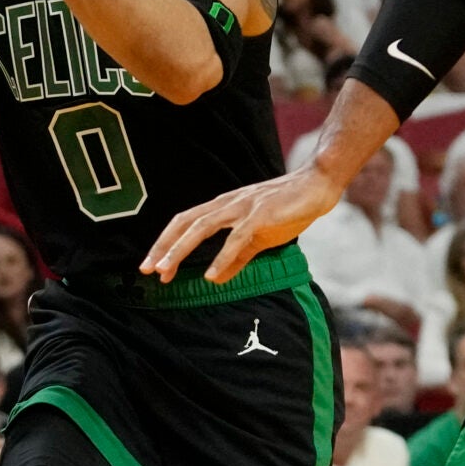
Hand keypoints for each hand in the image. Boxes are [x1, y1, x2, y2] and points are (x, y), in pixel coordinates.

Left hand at [142, 165, 345, 283]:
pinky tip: (210, 274)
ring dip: (180, 250)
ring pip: (202, 227)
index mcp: (222, 208)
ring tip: (165, 271)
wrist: (317, 186)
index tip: (152, 266)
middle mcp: (226, 204)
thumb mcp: (257, 237)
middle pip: (185, 223)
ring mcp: (243, 207)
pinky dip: (221, 257)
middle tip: (146, 270)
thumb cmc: (287, 209)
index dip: (166, 243)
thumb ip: (236, 258)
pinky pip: (237, 238)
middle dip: (163, 247)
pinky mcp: (261, 215)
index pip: (184, 223)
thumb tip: (215, 279)